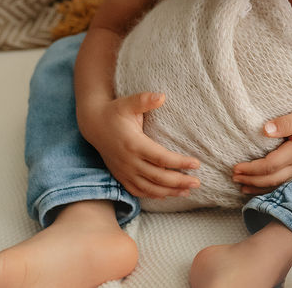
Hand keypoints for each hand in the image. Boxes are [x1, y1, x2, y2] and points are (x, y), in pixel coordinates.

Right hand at [79, 91, 200, 198]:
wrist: (94, 124)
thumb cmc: (115, 112)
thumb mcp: (128, 103)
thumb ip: (144, 100)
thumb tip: (162, 96)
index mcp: (134, 144)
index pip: (161, 158)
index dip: (180, 163)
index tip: (196, 164)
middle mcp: (129, 161)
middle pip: (158, 177)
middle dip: (179, 181)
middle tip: (197, 182)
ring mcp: (124, 171)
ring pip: (149, 188)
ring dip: (169, 192)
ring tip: (187, 192)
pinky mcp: (121, 176)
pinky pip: (137, 191)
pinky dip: (152, 195)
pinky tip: (166, 195)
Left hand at [231, 103, 291, 193]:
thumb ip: (285, 123)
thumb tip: (264, 130)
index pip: (268, 166)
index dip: (250, 169)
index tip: (235, 168)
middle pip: (270, 179)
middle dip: (251, 180)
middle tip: (233, 178)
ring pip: (278, 184)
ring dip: (259, 187)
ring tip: (242, 187)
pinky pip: (286, 183)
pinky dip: (271, 187)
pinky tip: (264, 187)